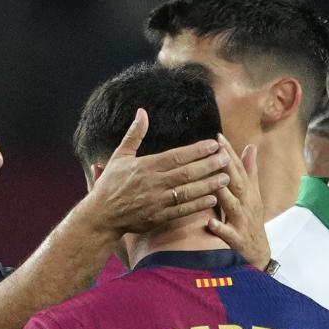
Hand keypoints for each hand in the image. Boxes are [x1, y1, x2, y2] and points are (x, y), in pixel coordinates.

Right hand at [83, 109, 228, 234]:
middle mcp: (154, 183)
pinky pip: (183, 210)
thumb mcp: (119, 156)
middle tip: (226, 158)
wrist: (101, 216)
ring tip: (226, 178)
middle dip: (209, 165)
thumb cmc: (110, 185)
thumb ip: (134, 134)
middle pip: (187, 172)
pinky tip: (213, 199)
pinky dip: (198, 205)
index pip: (177, 156)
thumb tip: (142, 112)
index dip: (197, 150)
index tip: (214, 144)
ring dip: (208, 184)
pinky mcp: (159, 217)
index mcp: (146, 166)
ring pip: (188, 191)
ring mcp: (158, 201)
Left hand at [205, 137, 268, 268]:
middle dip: (227, 167)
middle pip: (236, 183)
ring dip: (223, 194)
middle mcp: (246, 204)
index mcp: (248, 192)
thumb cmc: (252, 219)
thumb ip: (250, 170)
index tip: (218, 137)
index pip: (238, 169)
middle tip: (215, 151)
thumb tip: (250, 146)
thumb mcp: (254, 194)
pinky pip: (228, 234)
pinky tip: (210, 222)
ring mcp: (241, 221)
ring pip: (232, 205)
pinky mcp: (237, 239)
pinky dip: (220, 228)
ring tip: (212, 181)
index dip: (229, 153)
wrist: (259, 252)